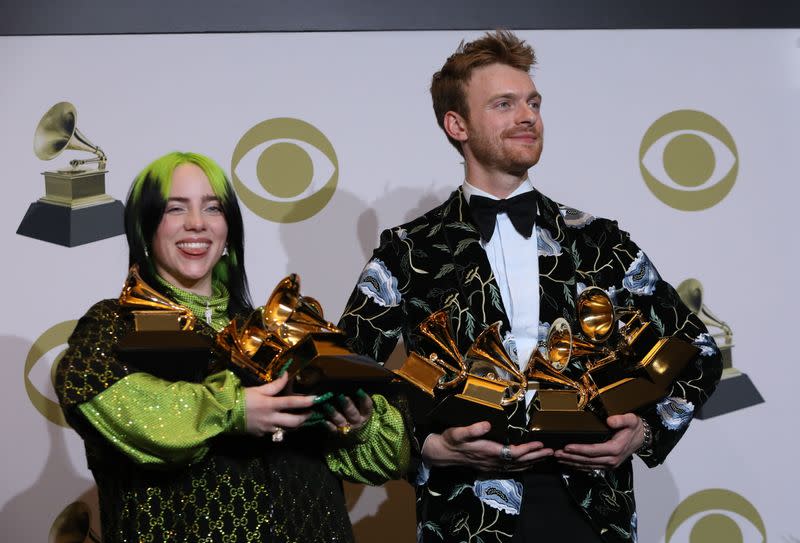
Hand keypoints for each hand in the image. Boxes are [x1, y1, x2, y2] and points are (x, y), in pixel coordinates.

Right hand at [244, 373, 314, 436]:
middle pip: (294, 422)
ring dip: (295, 424)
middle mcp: (271, 419)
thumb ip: (274, 385)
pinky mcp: (262, 435)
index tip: (316, 399)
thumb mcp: (257, 390)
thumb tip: (286, 376)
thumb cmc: (240, 399)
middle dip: (305, 417)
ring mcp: (267, 429)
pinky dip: (281, 427)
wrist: (224, 415)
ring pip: (287, 429)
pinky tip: (281, 422)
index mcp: (270, 405)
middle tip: (310, 412)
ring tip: (299, 417)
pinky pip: (276, 432)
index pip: (292, 402)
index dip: (305, 401)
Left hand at [320, 390, 373, 434]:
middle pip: (352, 413)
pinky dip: (328, 425)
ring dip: (334, 413)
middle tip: (341, 396)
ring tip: (327, 405)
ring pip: (341, 420)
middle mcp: (357, 421)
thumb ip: (359, 398)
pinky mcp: (338, 433)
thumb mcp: (363, 408)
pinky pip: (333, 429)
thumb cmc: (358, 414)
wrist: (357, 434)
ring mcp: (347, 428)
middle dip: (347, 404)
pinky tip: (324, 420)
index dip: (364, 398)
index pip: (366, 405)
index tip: (358, 390)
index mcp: (365, 413)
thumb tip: (354, 384)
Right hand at [421, 421, 552, 471]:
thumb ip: (473, 429)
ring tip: (545, 456)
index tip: (539, 443)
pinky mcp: (490, 466)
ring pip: (516, 466)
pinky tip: (528, 465)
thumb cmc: (451, 440)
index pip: (513, 453)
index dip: (528, 449)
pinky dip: (522, 467)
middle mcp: (492, 461)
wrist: (442, 453)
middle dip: (536, 456)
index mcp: (488, 451)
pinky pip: (510, 469)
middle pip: (519, 461)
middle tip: (551, 451)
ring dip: (532, 462)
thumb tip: (487, 425)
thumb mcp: (458, 432)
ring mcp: (491, 465)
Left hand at [554, 413, 644, 470]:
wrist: (643, 438)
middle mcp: (612, 459)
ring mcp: (610, 464)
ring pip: (587, 465)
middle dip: (571, 457)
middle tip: (556, 453)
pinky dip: (579, 466)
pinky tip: (570, 463)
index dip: (579, 449)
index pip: (593, 450)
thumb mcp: (631, 419)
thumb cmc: (635, 428)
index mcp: (615, 449)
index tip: (567, 446)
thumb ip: (621, 420)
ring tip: (559, 458)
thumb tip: (610, 420)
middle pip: (587, 460)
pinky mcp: (608, 465)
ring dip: (572, 462)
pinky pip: (591, 468)